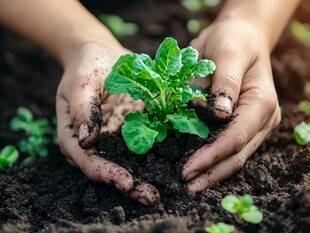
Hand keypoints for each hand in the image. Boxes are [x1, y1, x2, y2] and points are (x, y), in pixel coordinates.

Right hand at [56, 42, 159, 204]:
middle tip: (151, 197)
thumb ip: (82, 108)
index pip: (88, 161)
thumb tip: (85, 140)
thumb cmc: (88, 64)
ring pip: (126, 162)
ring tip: (162, 190)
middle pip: (108, 169)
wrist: (102, 54)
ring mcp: (112, 137)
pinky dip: (155, 157)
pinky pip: (141, 146)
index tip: (128, 183)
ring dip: (144, 176)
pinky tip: (172, 163)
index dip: (107, 174)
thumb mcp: (82, 81)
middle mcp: (94, 142)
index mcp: (74, 134)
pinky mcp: (129, 129)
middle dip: (129, 185)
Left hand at [182, 18, 280, 192]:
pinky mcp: (242, 124)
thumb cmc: (233, 41)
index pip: (235, 137)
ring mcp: (253, 124)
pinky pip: (229, 147)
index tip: (187, 169)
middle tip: (186, 186)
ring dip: (213, 172)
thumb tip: (220, 114)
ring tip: (191, 184)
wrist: (240, 37)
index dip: (211, 156)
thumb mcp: (228, 52)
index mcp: (260, 102)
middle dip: (211, 172)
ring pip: (235, 156)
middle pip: (237, 154)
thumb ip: (225, 82)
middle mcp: (261, 119)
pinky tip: (198, 168)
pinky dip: (213, 160)